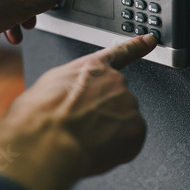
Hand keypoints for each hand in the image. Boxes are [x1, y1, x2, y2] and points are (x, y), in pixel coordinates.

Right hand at [0, 34, 157, 189]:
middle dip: (104, 116)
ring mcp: (127, 103)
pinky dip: (117, 149)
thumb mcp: (49, 87)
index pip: (120, 52)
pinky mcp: (136, 127)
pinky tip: (97, 149)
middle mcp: (115, 81)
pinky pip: (130, 141)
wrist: (46, 140)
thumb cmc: (39, 116)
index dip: (137, 46)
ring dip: (110, 133)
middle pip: (117, 101)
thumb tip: (72, 100)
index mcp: (92, 69)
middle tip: (83, 129)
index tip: (150, 40)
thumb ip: (72, 87)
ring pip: (123, 123)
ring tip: (86, 140)